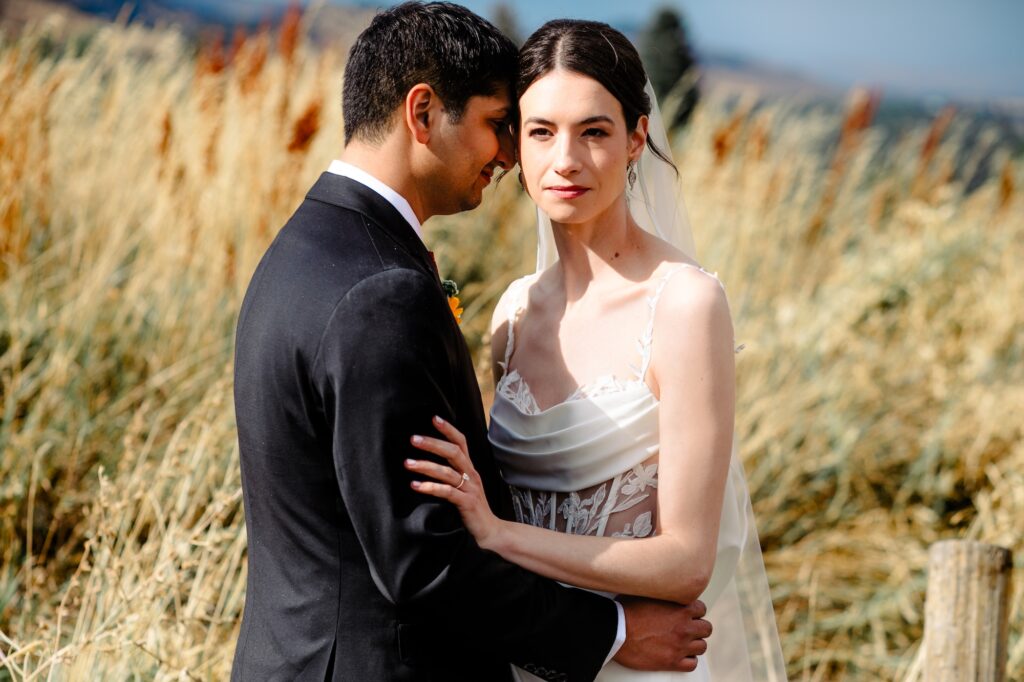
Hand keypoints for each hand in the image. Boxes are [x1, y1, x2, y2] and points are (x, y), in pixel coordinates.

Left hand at [406, 416, 502, 548]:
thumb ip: (452, 473)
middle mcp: (471, 475)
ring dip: (426, 465)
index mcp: (470, 469)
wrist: (491, 531)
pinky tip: (416, 485)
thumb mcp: (464, 486)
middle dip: (433, 443)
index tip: (434, 418)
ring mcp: (470, 488)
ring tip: (408, 463)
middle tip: (414, 439)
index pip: (461, 442)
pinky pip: (447, 492)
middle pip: (454, 452)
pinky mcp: (467, 503)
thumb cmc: (473, 508)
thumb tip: (430, 462)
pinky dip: (430, 487)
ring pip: (447, 472)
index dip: (449, 430)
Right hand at [614, 597, 710, 671]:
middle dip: (698, 627)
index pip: (701, 608)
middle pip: (706, 628)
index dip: (694, 611)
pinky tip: (680, 655)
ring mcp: (680, 646)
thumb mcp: (646, 593)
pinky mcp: (672, 662)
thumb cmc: (626, 611)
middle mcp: (684, 627)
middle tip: (688, 628)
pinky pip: (692, 664)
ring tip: (684, 642)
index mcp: (681, 608)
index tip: (688, 613)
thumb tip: (663, 588)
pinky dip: (688, 660)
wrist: (616, 632)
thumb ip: (662, 593)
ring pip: (702, 647)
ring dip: (694, 644)